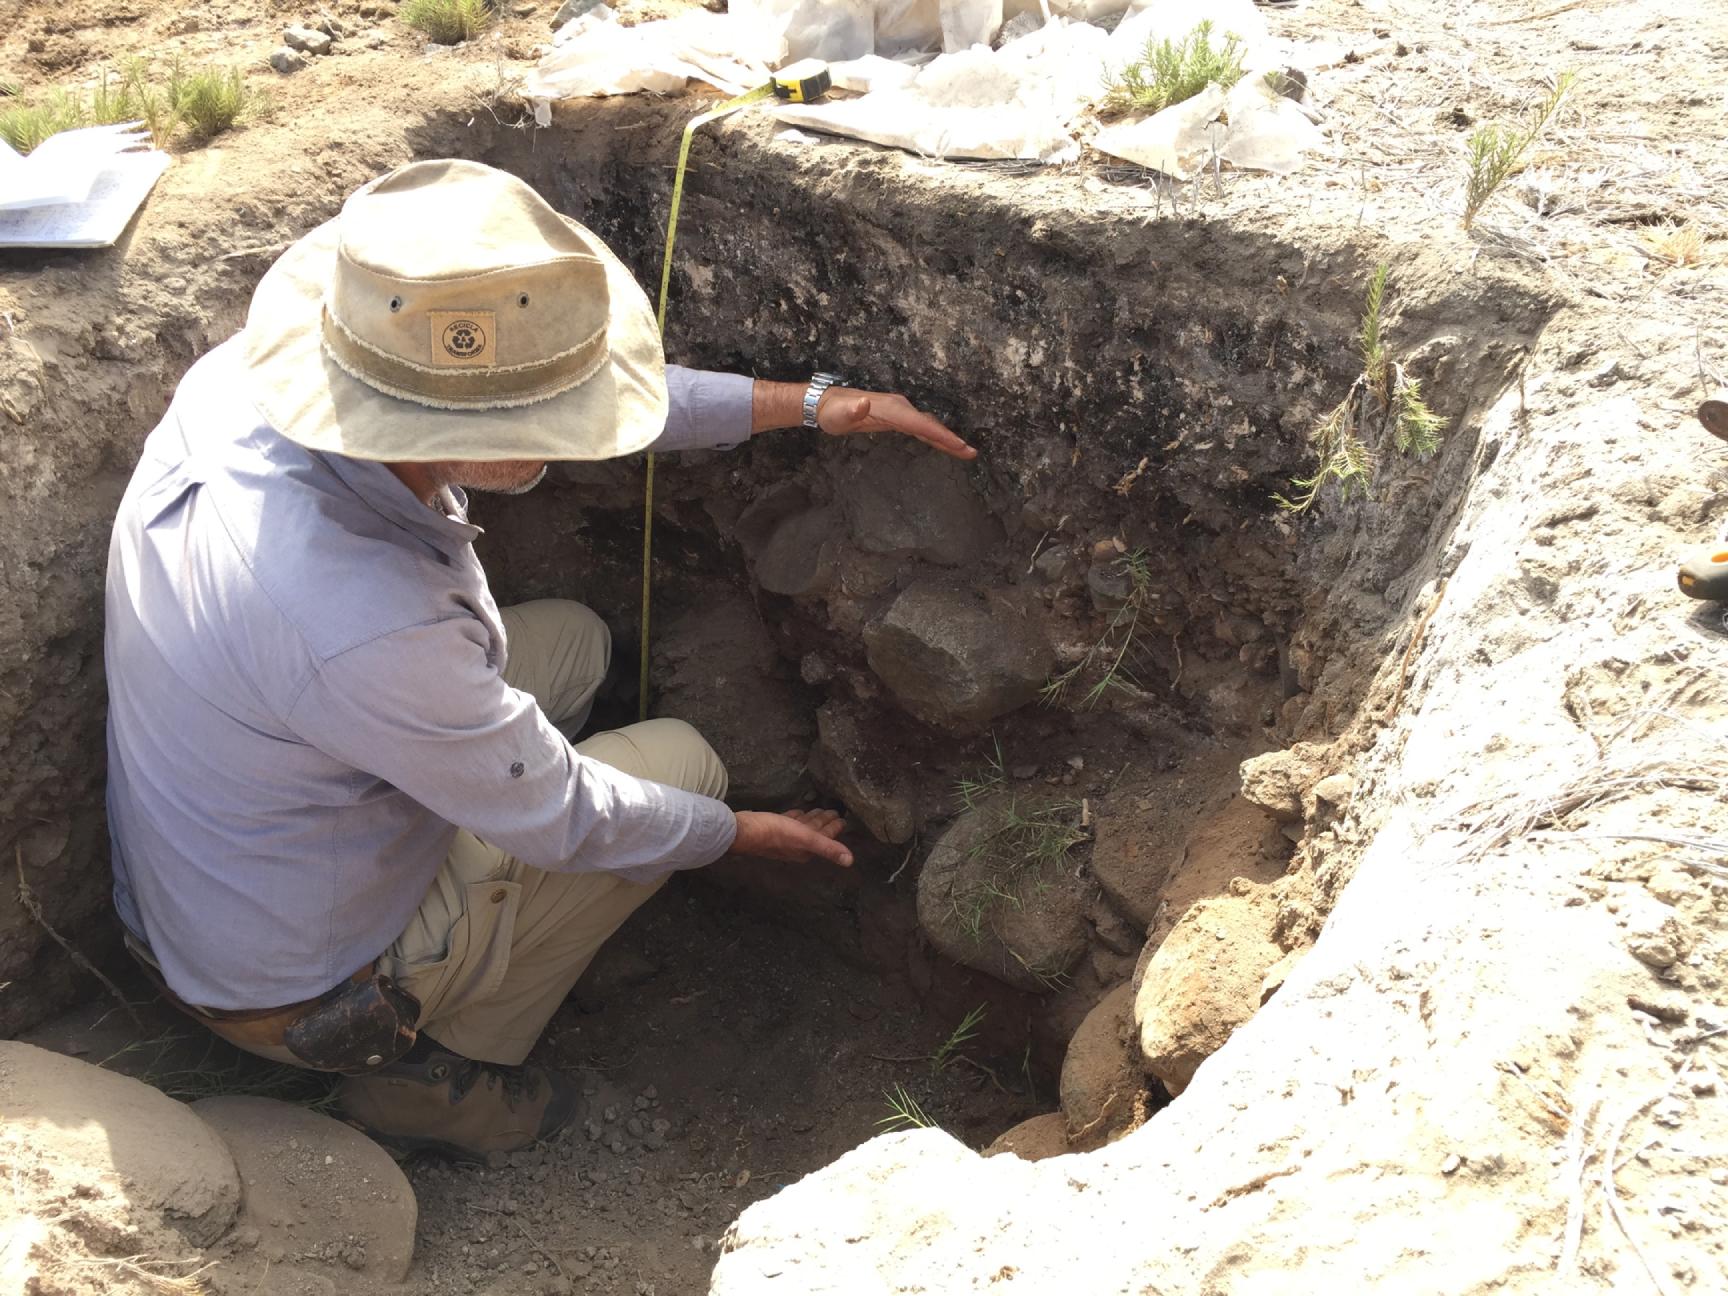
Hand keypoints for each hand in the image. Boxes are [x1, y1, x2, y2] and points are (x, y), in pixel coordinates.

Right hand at [730, 808, 852, 867]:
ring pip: (802, 828)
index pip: (826, 837)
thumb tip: (850, 861)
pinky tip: (797, 813)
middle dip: (825, 822)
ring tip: (819, 810)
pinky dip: (796, 817)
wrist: (742, 831)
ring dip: (812, 820)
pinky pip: (789, 823)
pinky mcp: (772, 828)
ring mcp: (783, 838)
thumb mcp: (805, 839)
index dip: (835, 828)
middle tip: (834, 810)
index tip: (843, 818)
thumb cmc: (774, 833)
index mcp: (806, 850)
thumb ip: (827, 848)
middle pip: (815, 832)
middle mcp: (796, 846)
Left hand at [817, 388, 976, 460]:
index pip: (920, 423)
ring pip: (928, 427)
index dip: (940, 434)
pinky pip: (920, 429)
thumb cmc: (832, 412)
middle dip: (951, 439)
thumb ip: (852, 411)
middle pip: (930, 425)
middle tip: (971, 453)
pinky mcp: (896, 419)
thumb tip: (864, 403)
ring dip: (947, 439)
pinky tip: (944, 445)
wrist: (826, 404)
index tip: (958, 444)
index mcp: (891, 408)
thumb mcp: (838, 414)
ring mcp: (899, 413)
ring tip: (965, 452)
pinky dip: (934, 437)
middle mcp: (900, 408)